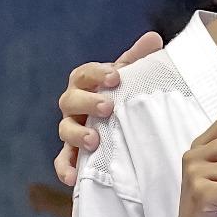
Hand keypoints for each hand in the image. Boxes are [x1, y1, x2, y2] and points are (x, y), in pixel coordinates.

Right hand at [53, 31, 162, 185]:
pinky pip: (63, 162)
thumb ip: (139, 60)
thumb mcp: (132, 79)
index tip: (116, 76)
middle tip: (107, 107)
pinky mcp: (73, 154)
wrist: (122, 127)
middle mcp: (75, 106)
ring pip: (65, 130)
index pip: (85, 73)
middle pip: (70, 99)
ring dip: (77, 134)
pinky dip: (66, 169)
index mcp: (88, 84)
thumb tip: (153, 38)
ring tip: (94, 140)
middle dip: (87, 102)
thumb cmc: (122, 98)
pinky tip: (73, 177)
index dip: (98, 74)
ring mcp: (72, 129)